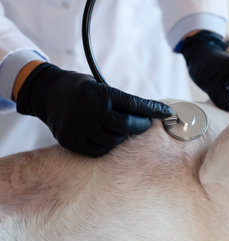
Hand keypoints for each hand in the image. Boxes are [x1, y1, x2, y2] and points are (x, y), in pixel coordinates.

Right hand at [16, 62, 172, 156]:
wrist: (48, 93)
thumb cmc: (82, 90)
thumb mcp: (101, 87)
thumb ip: (120, 102)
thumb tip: (150, 114)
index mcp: (100, 94)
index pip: (135, 104)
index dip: (154, 110)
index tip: (168, 113)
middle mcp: (90, 110)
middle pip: (126, 126)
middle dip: (140, 125)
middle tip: (144, 123)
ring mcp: (79, 127)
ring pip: (114, 141)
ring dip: (122, 136)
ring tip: (120, 128)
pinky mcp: (71, 141)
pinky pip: (98, 151)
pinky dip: (106, 146)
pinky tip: (106, 137)